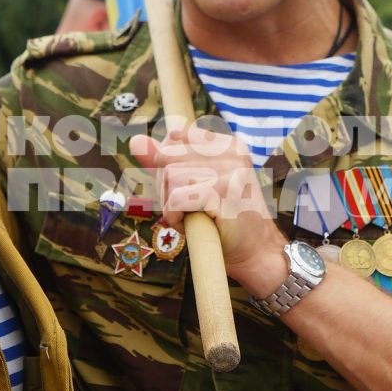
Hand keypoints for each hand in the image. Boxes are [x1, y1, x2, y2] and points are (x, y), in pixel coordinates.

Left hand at [131, 124, 282, 292]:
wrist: (255, 253)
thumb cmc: (222, 221)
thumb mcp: (192, 185)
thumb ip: (165, 162)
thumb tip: (135, 141)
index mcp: (227, 145)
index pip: (176, 137)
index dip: (167, 165)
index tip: (186, 189)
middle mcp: (231, 152)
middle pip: (168, 157)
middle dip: (166, 187)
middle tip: (187, 207)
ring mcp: (229, 170)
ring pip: (170, 177)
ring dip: (171, 204)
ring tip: (193, 216)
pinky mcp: (224, 191)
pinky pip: (177, 198)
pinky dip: (175, 215)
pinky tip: (190, 224)